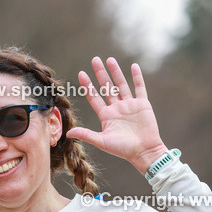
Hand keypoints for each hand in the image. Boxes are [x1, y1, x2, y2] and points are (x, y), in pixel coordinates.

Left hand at [65, 57, 167, 174]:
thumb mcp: (101, 141)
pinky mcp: (142, 104)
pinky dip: (136, 77)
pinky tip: (133, 66)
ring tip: (110, 59)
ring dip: (116, 72)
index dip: (88, 86)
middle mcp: (116, 108)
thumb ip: (86, 134)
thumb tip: (68, 133)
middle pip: (107, 87)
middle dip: (100, 73)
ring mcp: (129, 105)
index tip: (81, 73)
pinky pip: (139, 88)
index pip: (94, 97)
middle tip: (95, 59)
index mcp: (106, 115)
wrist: (144, 151)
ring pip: (121, 85)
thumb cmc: (122, 149)